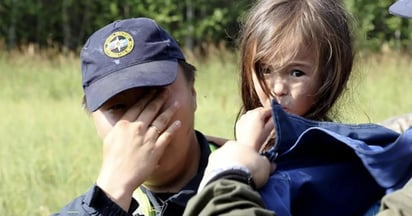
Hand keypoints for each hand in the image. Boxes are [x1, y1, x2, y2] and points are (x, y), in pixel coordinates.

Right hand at [96, 90, 180, 209]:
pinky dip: (174, 128)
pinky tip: (178, 122)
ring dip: (169, 110)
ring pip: (161, 120)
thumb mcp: (111, 138)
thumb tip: (125, 119)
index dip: (147, 96)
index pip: (138, 106)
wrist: (118, 177)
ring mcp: (147, 138)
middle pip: (151, 109)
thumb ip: (120, 126)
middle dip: (160, 98)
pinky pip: (167, 135)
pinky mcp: (156, 149)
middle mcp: (137, 128)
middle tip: (167, 90)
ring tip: (176, 103)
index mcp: (124, 124)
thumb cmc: (112, 159)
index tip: (153, 89)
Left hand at [205, 141, 274, 188]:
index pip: (241, 149)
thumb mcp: (264, 165)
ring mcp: (211, 161)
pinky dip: (219, 181)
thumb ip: (266, 162)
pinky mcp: (205, 174)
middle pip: (229, 157)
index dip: (247, 158)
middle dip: (235, 165)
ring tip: (234, 183)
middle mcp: (221, 150)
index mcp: (235, 143)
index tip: (251, 167)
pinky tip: (226, 187)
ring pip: (220, 166)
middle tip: (242, 176)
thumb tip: (271, 164)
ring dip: (226, 172)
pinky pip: (214, 177)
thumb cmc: (250, 168)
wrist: (231, 180)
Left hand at [235, 107, 273, 150]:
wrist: (246, 148)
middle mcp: (249, 113)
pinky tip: (252, 129)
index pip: (269, 109)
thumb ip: (274, 120)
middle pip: (261, 110)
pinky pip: (247, 119)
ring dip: (257, 117)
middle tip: (268, 124)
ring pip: (253, 114)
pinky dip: (250, 121)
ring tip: (260, 127)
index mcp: (258, 113)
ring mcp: (243, 117)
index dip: (274, 113)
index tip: (276, 117)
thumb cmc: (258, 140)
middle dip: (265, 115)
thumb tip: (277, 115)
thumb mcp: (269, 129)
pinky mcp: (239, 122)